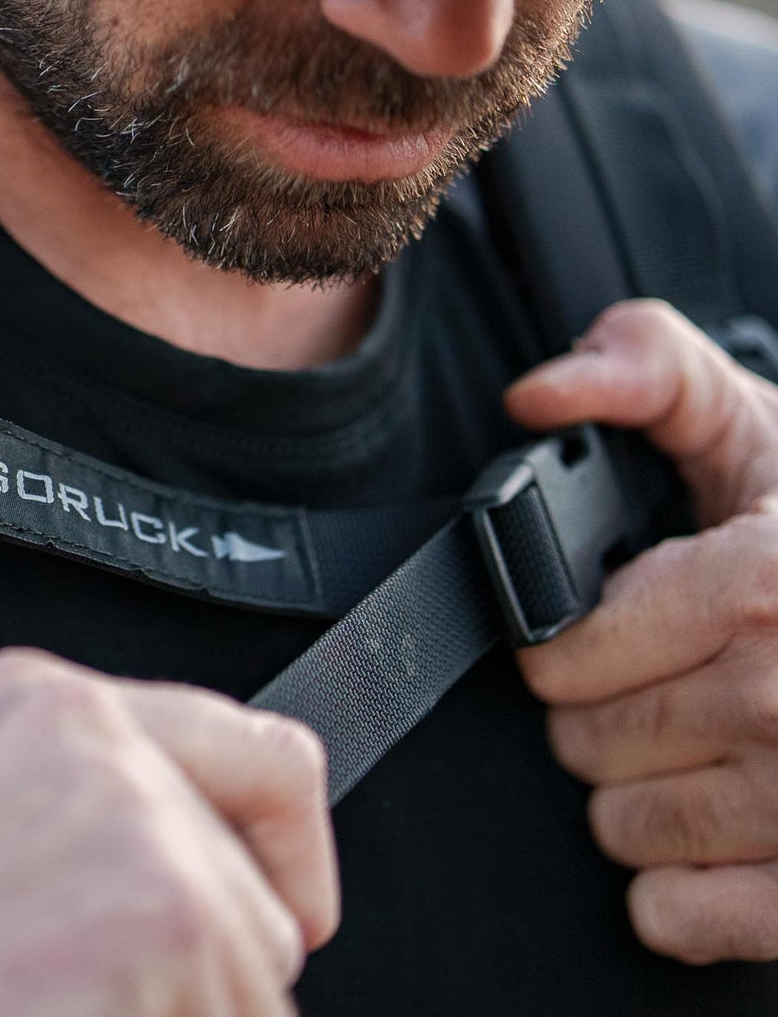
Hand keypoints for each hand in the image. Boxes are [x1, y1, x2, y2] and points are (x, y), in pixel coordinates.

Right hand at [0, 649, 336, 1016]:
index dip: (285, 848)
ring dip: (178, 1016)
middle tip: (81, 991)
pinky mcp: (161, 907)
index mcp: (43, 700)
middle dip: (208, 972)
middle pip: (258, 889)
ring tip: (45, 1006)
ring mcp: (131, 812)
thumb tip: (215, 859)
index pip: (256, 749)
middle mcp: (94, 730)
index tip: (290, 906)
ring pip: (258, 974)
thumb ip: (88, 804)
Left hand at [506, 298, 777, 964]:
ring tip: (694, 740)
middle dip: (594, 711)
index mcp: (765, 585)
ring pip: (623, 829)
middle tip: (655, 679)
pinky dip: (677, 891)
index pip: (565, 655)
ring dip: (633, 791)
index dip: (561, 641)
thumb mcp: (751, 420)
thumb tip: (535, 396)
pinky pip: (682, 922)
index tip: (598, 628)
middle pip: (584, 742)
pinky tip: (716, 823)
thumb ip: (642, 368)